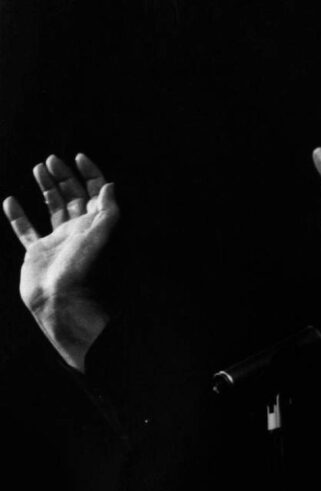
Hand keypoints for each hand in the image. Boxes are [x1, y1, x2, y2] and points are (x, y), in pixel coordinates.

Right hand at [3, 154, 119, 372]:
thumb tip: (110, 185)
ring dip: (46, 188)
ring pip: (52, 208)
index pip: (97, 193)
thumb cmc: (86, 269)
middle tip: (51, 160)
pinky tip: (10, 201)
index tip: (78, 156)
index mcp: (97, 225)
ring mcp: (58, 241)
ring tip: (38, 168)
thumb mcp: (103, 235)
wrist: (64, 303)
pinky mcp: (38, 253)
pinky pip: (26, 230)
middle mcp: (79, 230)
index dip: (91, 173)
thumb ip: (108, 209)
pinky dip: (18, 216)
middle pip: (73, 196)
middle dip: (64, 176)